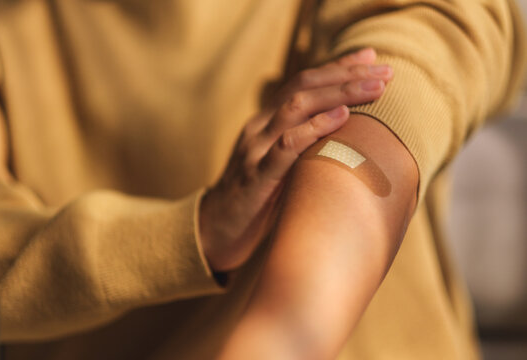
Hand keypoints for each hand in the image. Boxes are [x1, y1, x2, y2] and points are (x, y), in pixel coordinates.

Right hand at [199, 48, 393, 271]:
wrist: (216, 231)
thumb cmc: (256, 198)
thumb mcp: (280, 163)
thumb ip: (303, 145)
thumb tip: (349, 136)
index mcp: (267, 122)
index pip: (304, 82)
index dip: (338, 66)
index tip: (372, 57)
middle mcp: (260, 127)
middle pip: (303, 86)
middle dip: (346, 74)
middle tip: (386, 69)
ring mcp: (255, 150)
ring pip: (296, 107)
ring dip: (339, 93)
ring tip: (376, 87)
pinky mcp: (256, 177)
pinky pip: (286, 147)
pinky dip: (315, 128)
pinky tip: (342, 116)